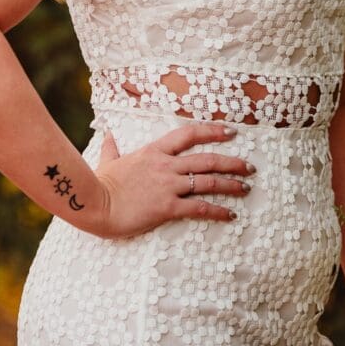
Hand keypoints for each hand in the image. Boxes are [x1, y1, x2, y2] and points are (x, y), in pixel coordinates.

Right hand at [82, 121, 252, 239]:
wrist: (95, 202)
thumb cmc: (100, 183)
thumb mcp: (108, 161)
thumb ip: (111, 148)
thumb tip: (107, 135)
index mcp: (153, 151)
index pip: (188, 134)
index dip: (212, 131)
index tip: (230, 131)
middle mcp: (165, 165)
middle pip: (206, 159)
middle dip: (232, 162)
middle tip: (250, 167)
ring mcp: (168, 185)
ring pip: (208, 181)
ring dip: (231, 185)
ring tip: (246, 188)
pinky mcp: (168, 207)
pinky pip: (200, 208)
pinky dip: (219, 211)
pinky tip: (231, 214)